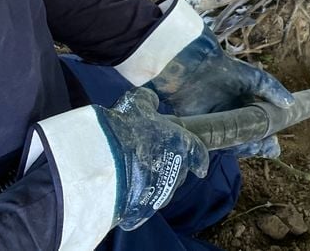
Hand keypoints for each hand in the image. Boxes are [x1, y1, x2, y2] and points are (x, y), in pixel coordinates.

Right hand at [100, 88, 209, 230]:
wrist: (108, 163)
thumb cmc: (128, 130)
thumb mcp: (136, 104)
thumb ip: (148, 101)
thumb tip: (152, 100)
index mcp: (181, 145)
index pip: (198, 154)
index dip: (199, 159)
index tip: (200, 168)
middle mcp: (177, 171)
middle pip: (179, 172)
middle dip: (169, 167)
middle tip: (152, 158)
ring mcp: (162, 193)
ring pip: (163, 189)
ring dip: (154, 182)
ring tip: (135, 174)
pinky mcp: (144, 209)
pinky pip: (143, 205)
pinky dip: (137, 199)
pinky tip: (124, 192)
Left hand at [149, 27, 294, 157]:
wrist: (195, 68)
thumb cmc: (223, 69)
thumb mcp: (254, 78)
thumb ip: (272, 89)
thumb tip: (290, 104)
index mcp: (246, 107)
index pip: (261, 127)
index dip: (269, 137)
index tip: (276, 143)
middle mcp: (234, 120)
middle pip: (250, 139)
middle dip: (262, 146)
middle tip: (271, 147)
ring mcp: (220, 126)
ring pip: (238, 144)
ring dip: (249, 147)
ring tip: (260, 146)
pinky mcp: (206, 131)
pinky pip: (221, 143)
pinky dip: (232, 146)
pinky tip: (242, 144)